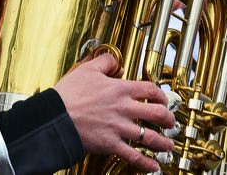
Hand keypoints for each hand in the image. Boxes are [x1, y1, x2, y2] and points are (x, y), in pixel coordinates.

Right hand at [54, 54, 174, 172]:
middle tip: (170, 122)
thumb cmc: (68, 94)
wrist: (55, 117)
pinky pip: (134, 156)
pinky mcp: (111, 144)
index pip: (150, 90)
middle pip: (157, 113)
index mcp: (120, 89)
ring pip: (150, 137)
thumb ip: (105, 62)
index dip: (162, 95)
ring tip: (168, 145)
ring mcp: (119, 128)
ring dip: (163, 142)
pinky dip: (146, 163)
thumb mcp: (87, 69)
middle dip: (168, 119)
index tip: (164, 100)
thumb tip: (115, 62)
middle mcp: (124, 108)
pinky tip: (153, 166)